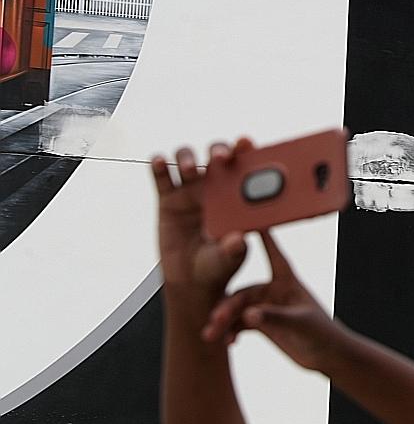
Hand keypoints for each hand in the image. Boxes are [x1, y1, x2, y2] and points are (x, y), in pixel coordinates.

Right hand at [152, 140, 253, 294]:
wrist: (191, 280)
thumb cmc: (219, 265)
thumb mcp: (229, 259)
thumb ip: (235, 250)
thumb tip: (239, 240)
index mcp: (237, 195)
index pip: (243, 165)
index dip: (245, 150)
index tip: (245, 142)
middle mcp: (214, 187)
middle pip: (214, 154)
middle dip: (217, 149)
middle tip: (218, 157)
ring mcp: (190, 191)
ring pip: (186, 159)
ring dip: (187, 156)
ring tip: (188, 169)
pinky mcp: (167, 200)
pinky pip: (161, 177)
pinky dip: (158, 166)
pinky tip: (158, 161)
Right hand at [204, 231, 339, 371]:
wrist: (328, 356)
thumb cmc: (323, 334)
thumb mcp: (299, 324)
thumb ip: (274, 317)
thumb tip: (248, 314)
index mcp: (288, 281)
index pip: (273, 254)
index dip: (261, 237)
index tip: (246, 218)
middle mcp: (274, 290)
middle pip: (243, 292)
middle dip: (227, 306)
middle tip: (215, 320)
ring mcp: (266, 307)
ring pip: (236, 310)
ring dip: (223, 322)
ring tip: (211, 336)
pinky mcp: (262, 323)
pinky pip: (238, 324)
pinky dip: (230, 332)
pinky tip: (227, 343)